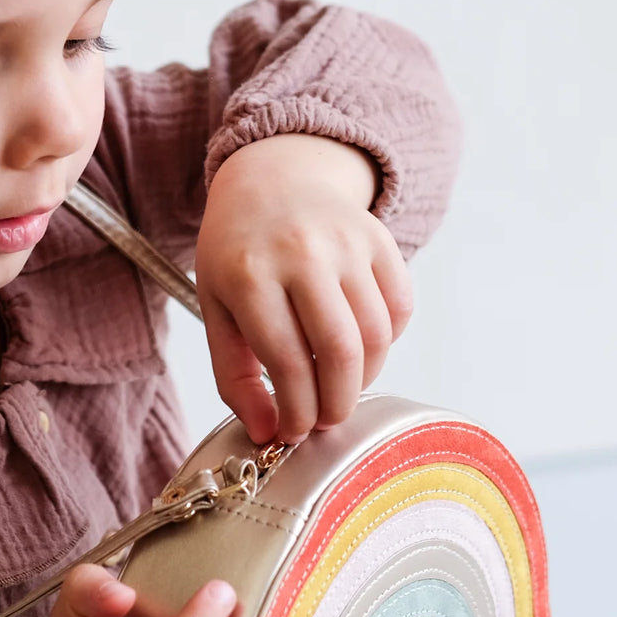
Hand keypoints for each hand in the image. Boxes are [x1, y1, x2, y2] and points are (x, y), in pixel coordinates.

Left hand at [195, 134, 412, 443]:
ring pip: (376, 335)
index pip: (286, 362)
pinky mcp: (379, 239)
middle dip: (337, 404)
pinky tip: (358, 344)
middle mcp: (301, 253)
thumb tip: (265, 434)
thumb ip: (234, 375)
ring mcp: (346, 241)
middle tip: (325, 419)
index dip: (296, 410)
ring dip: (363, 378)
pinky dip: (386, 342)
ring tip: (338, 385)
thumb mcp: (216, 308)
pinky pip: (399, 309)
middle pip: (340, 352)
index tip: (293, 432)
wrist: (269, 182)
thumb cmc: (237, 254)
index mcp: (249, 274)